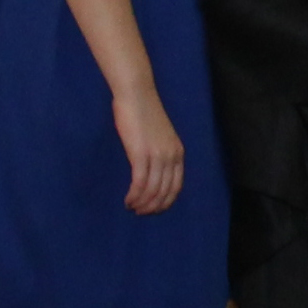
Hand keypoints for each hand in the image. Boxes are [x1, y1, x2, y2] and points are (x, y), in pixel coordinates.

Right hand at [109, 77, 185, 214]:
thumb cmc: (143, 113)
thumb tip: (150, 169)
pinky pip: (140, 182)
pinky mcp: (141, 154)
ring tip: (132, 207)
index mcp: (178, 153)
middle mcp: (172, 156)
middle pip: (165, 191)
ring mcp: (158, 156)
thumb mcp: (159, 136)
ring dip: (142, 203)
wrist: (136, 95)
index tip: (155, 209)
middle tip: (140, 212)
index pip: (176, 186)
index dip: (166, 201)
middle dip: (153, 206)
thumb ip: (159, 152)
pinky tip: (128, 199)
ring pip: (152, 190)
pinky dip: (134, 195)